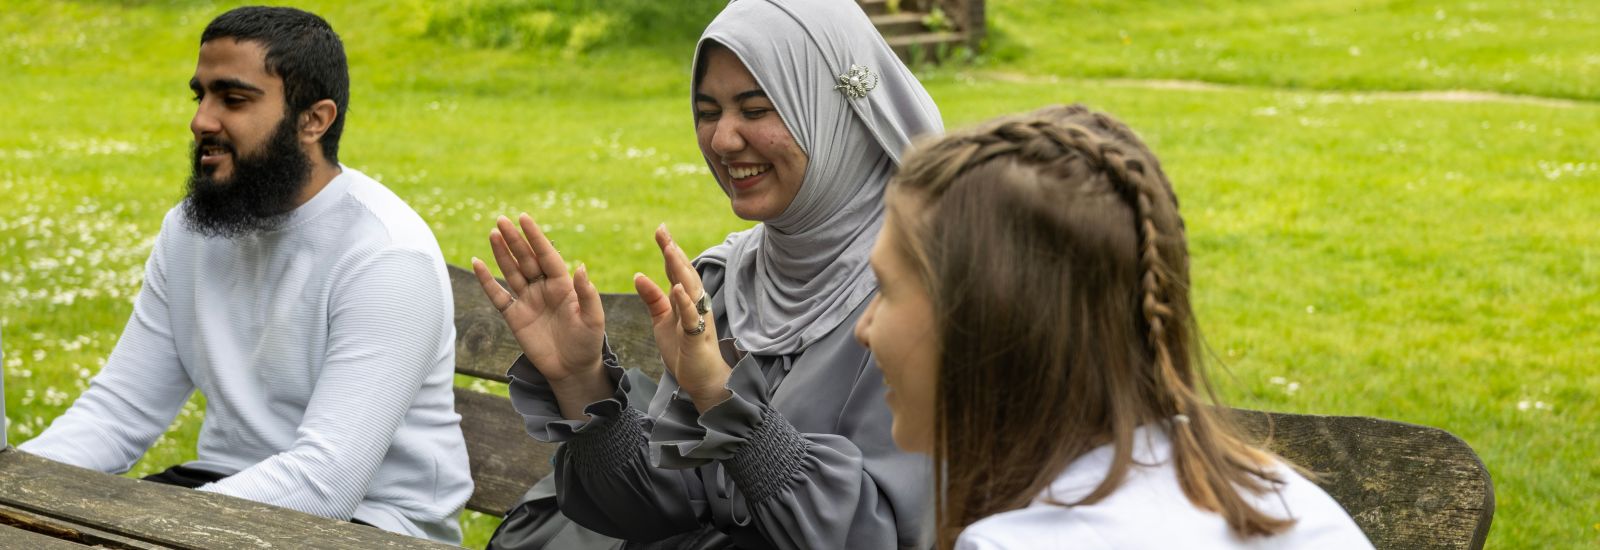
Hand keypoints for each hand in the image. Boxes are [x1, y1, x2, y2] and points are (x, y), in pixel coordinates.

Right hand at [472, 214, 609, 418]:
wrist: (573, 368)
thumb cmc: (588, 341)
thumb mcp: (593, 318)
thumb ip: (587, 294)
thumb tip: (581, 267)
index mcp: (563, 285)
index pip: (547, 255)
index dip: (535, 237)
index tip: (524, 218)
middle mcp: (543, 288)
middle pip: (526, 259)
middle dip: (515, 240)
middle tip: (502, 220)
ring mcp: (527, 300)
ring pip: (511, 271)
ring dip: (502, 253)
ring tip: (493, 233)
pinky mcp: (514, 316)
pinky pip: (497, 295)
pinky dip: (486, 280)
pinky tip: (477, 263)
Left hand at [633, 224, 731, 412]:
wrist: (701, 378)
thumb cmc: (684, 349)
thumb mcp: (662, 319)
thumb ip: (652, 298)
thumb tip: (638, 275)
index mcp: (684, 299)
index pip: (676, 269)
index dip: (668, 249)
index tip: (660, 229)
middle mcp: (694, 304)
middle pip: (685, 273)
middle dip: (673, 251)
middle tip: (662, 231)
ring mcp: (697, 319)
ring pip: (691, 289)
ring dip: (680, 270)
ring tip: (670, 250)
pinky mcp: (697, 336)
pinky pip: (691, 316)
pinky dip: (685, 302)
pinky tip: (677, 289)